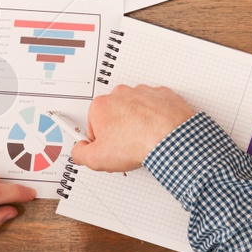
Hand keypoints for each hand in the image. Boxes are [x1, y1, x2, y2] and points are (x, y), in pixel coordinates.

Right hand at [71, 84, 194, 172]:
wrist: (171, 139)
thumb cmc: (138, 144)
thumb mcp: (96, 159)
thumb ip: (80, 154)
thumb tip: (79, 150)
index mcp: (102, 105)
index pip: (93, 125)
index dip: (101, 141)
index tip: (108, 147)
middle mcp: (122, 94)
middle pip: (114, 115)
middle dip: (118, 129)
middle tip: (126, 145)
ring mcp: (143, 92)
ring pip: (135, 109)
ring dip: (137, 122)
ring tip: (143, 139)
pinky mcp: (162, 95)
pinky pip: (155, 106)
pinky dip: (155, 116)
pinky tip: (156, 130)